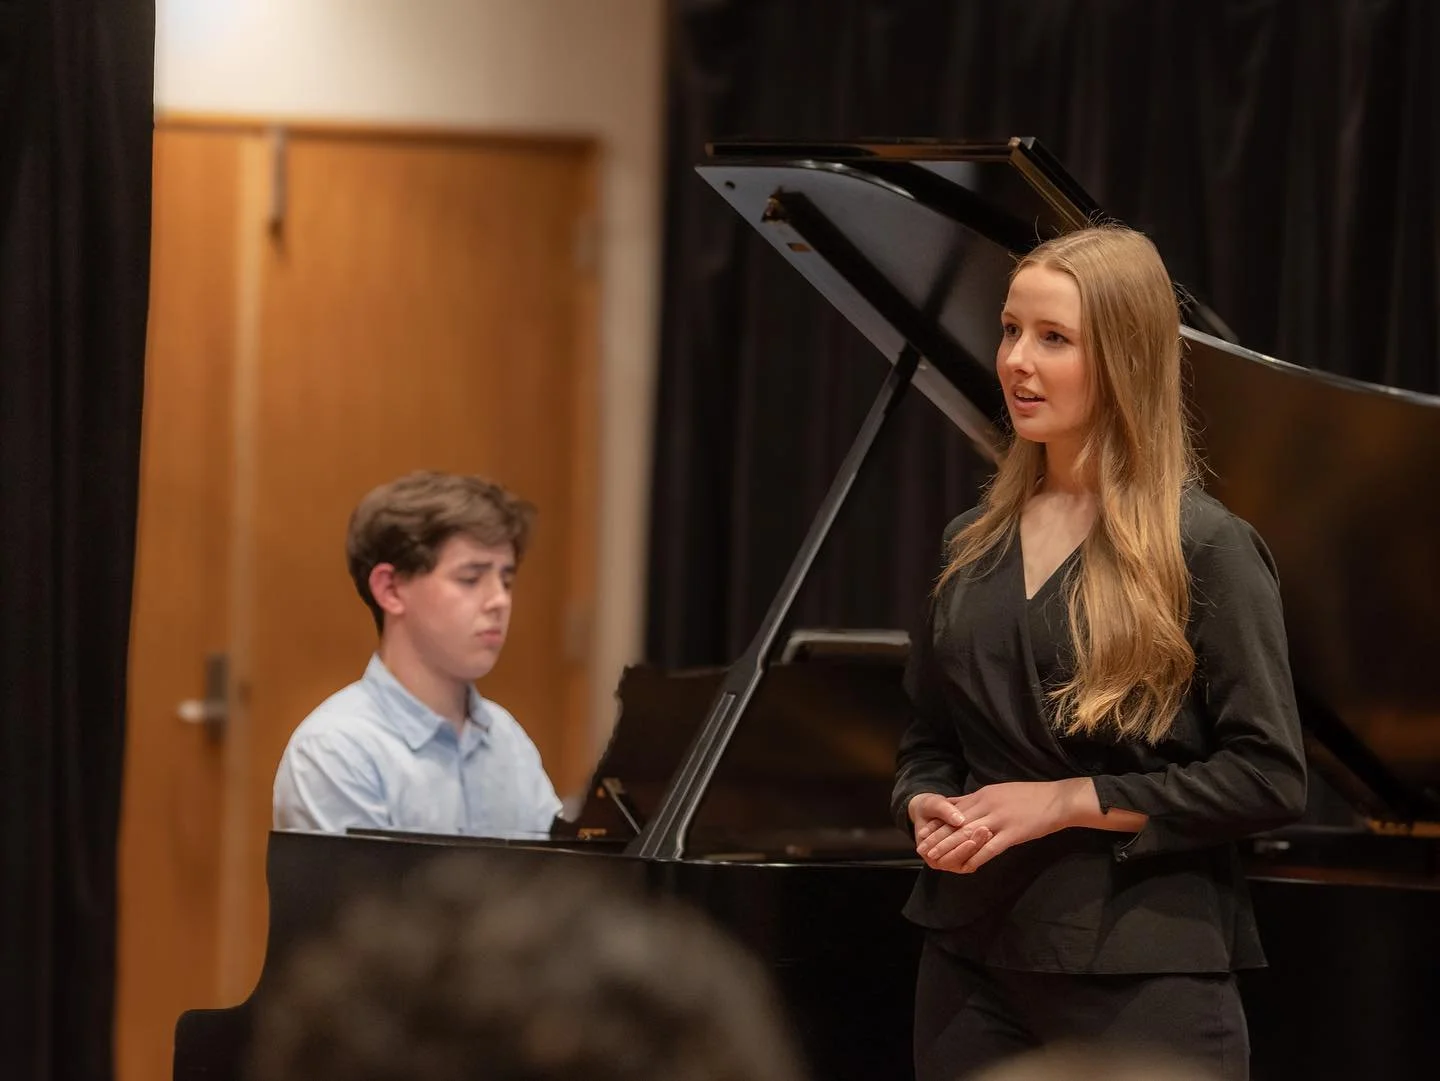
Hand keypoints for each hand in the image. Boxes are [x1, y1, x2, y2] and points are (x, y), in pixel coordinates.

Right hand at [907, 792, 992, 873]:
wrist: (931, 808)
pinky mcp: (965, 851)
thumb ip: (944, 811)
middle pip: (963, 862)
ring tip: (989, 830)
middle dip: (975, 847)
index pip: (947, 859)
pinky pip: (976, 853)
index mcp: (929, 853)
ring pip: (972, 859)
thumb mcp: (931, 805)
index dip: (960, 851)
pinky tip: (991, 829)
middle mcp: (942, 860)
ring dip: (981, 846)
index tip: (971, 841)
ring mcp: (955, 857)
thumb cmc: (928, 807)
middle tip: (985, 832)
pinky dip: (983, 843)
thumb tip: (959, 820)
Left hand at [918, 779, 1090, 873]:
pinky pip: (990, 848)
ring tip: (936, 859)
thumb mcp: (999, 791)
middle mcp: (987, 805)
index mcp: (983, 795)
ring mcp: (999, 819)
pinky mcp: (1012, 833)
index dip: (937, 823)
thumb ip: (979, 799)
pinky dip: (976, 858)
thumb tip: (959, 804)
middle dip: (937, 837)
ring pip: (968, 836)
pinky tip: (966, 868)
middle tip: (922, 849)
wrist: (1057, 799)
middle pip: (956, 824)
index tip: (923, 833)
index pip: (953, 810)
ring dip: (950, 849)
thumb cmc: (1030, 796)